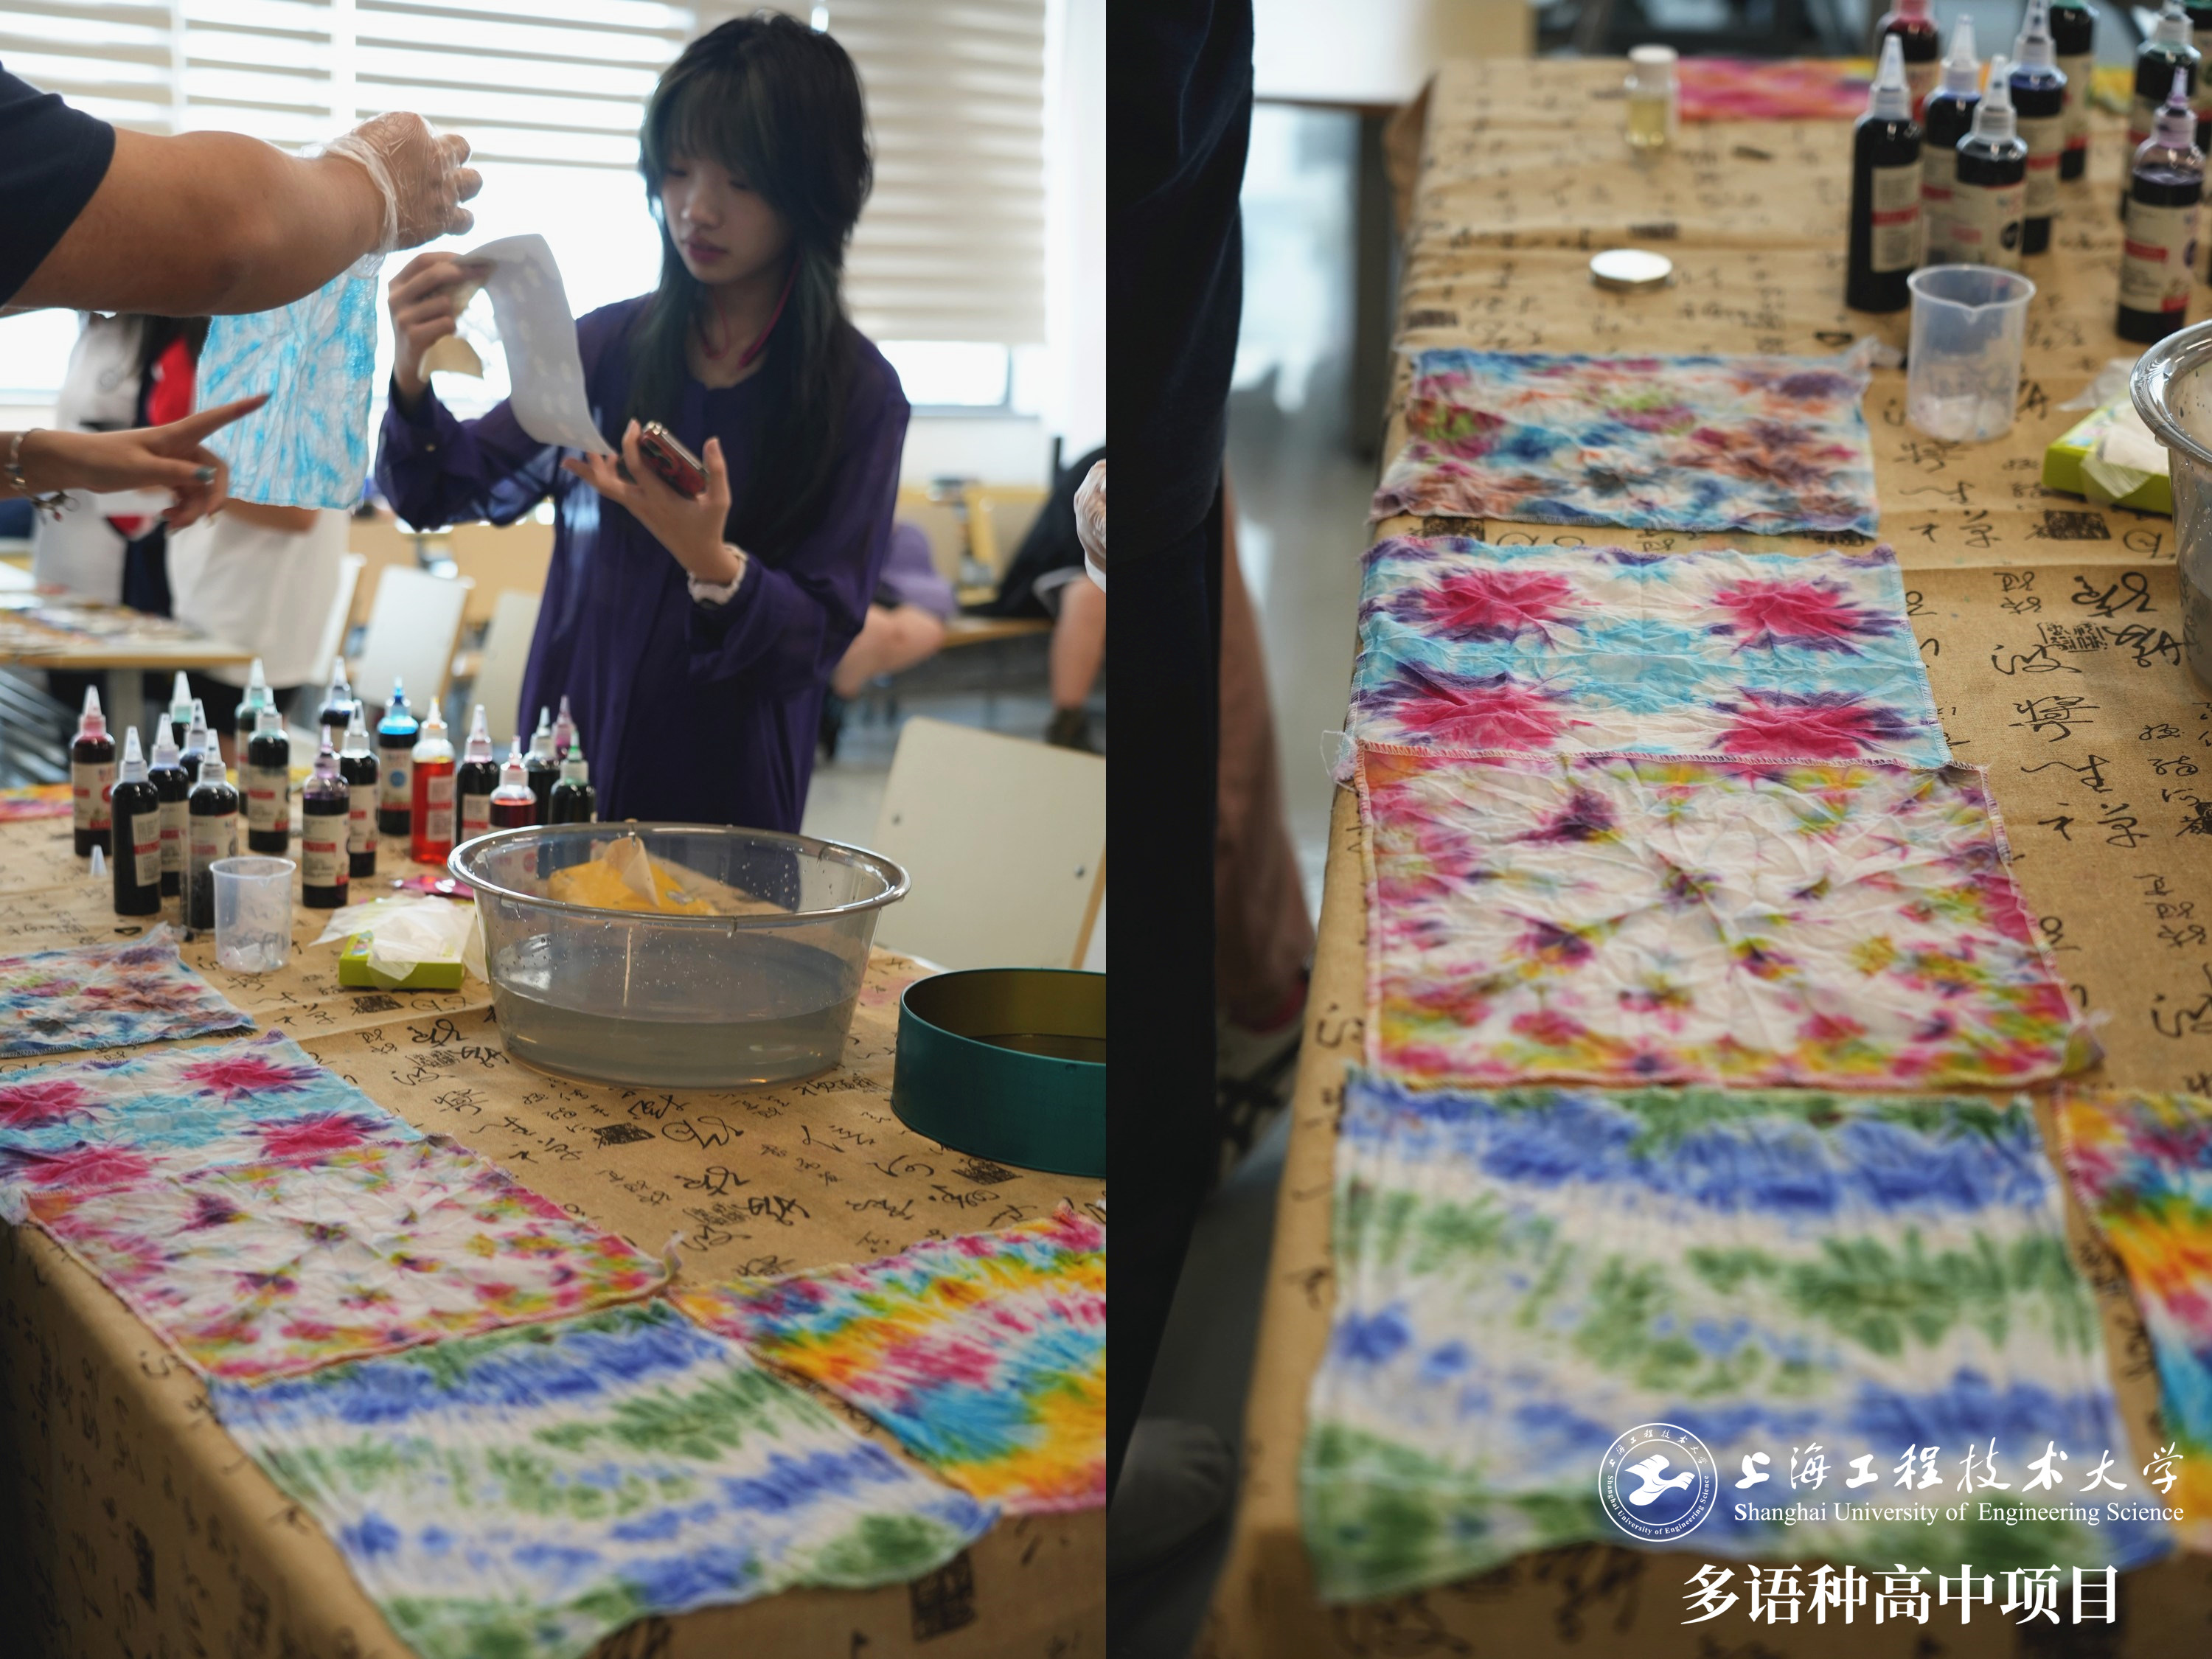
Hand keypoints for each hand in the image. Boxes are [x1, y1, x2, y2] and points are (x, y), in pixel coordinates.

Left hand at [12, 395, 267, 527]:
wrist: (78, 466)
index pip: (215, 419)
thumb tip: (208, 477)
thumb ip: (175, 472)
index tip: (266, 396)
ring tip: (171, 523)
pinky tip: (167, 519)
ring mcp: (174, 463)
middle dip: (212, 498)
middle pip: (215, 472)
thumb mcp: (140, 467)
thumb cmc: (104, 458)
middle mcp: (181, 447)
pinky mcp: (166, 476)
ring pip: (200, 489)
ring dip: (192, 510)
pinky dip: (182, 510)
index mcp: (176, 436)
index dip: (241, 409)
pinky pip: (187, 495)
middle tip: (203, 520)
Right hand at [324, 112, 480, 252]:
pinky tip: (446, 223)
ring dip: (464, 187)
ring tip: (446, 196)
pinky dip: (459, 221)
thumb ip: (381, 145)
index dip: (416, 146)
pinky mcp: (444, 218)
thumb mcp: (359, 141)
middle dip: (451, 158)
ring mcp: (444, 186)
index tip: (402, 158)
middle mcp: (436, 154)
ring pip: (474, 182)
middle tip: (434, 172)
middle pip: (461, 148)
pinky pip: (466, 220)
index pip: (425, 131)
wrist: (350, 199)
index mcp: (412, 126)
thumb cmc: (342, 169)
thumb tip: (384, 159)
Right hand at [387, 253, 491, 405]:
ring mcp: (401, 317)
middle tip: (481, 273)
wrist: (408, 361)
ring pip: (444, 302)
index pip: (422, 260)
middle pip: (433, 274)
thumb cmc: (421, 325)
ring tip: (443, 322)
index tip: (471, 259)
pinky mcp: (412, 335)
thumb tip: (471, 266)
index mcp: (396, 283)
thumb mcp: (421, 301)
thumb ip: (435, 285)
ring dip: (454, 312)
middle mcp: (394, 297)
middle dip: (461, 273)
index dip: (448, 257)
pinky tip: (442, 334)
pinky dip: (452, 327)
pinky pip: (446, 323)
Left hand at [562, 420, 741, 583]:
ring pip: (608, 489)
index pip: (637, 468)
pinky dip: (611, 476)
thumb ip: (717, 470)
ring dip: (597, 471)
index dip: (631, 444)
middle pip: (606, 485)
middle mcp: (643, 504)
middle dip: (590, 469)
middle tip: (580, 448)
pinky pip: (618, 491)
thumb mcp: (720, 500)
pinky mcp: (639, 511)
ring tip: (590, 451)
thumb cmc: (708, 527)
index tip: (633, 425)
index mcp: (660, 499)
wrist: (698, 555)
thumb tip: (712, 441)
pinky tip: (616, 461)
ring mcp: (638, 509)